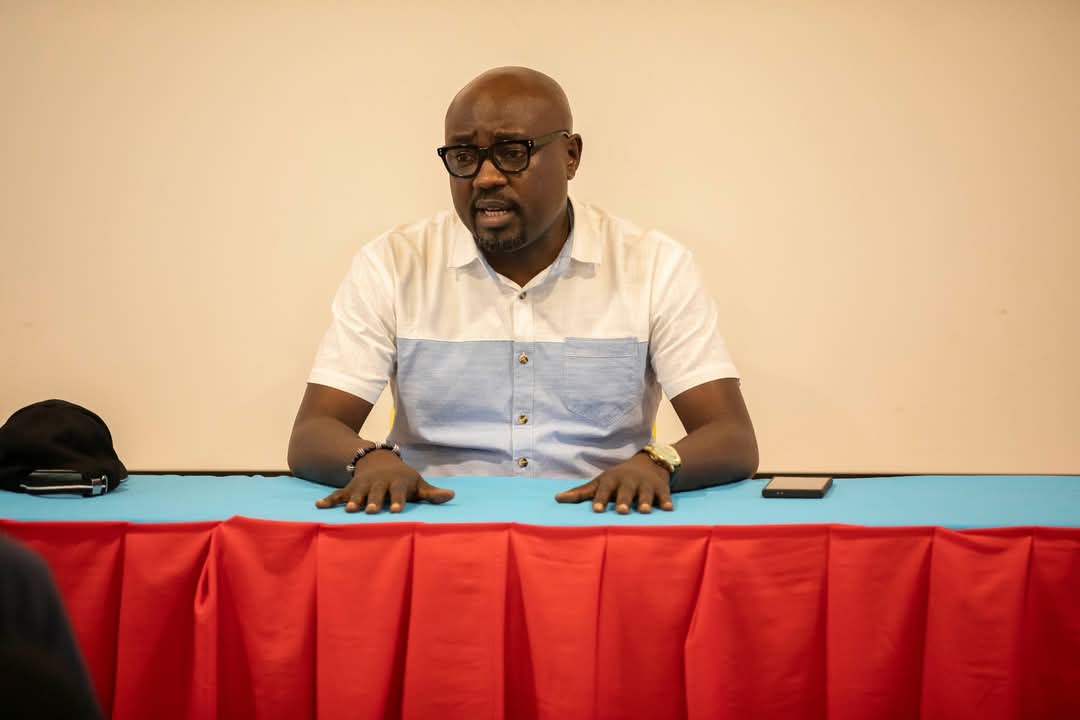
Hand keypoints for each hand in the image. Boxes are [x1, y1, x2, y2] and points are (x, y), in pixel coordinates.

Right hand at [315, 451, 453, 513]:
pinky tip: (319, 506)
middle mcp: (379, 484)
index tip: (396, 511)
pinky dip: (329, 500)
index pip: (399, 493)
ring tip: (349, 511)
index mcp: (397, 483)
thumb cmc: (403, 479)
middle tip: (370, 511)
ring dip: (353, 501)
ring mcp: (363, 486)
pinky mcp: (350, 488)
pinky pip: (339, 494)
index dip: (398, 501)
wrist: (379, 460)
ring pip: (357, 493)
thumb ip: (432, 493)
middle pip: (377, 493)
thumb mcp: (418, 483)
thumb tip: (452, 495)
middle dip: (374, 501)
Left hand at [555, 453, 673, 513]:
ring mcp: (646, 484)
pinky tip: (668, 509)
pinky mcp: (661, 488)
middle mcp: (629, 481)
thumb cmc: (618, 478)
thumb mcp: (600, 482)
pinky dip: (666, 501)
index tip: (597, 510)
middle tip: (621, 511)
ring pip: (645, 494)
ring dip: (645, 501)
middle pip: (625, 491)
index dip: (600, 499)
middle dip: (624, 500)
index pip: (604, 489)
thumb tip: (557, 499)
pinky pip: (664, 495)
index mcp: (612, 480)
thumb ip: (581, 492)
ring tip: (645, 511)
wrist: (649, 463)